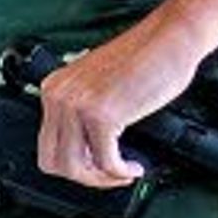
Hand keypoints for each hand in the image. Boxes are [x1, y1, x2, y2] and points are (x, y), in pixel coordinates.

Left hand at [33, 20, 205, 189]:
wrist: (170, 38)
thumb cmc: (146, 58)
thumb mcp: (99, 88)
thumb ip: (83, 116)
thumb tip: (84, 154)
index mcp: (55, 88)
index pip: (47, 145)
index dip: (72, 165)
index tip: (94, 168)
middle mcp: (59, 95)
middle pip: (53, 160)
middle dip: (83, 176)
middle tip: (108, 176)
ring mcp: (77, 105)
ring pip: (73, 167)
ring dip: (100, 178)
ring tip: (122, 173)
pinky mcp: (101, 115)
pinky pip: (105, 162)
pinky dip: (120, 171)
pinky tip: (133, 167)